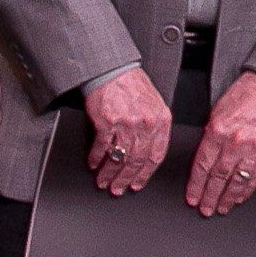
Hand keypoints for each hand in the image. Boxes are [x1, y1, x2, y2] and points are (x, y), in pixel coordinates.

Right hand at [83, 67, 170, 195]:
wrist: (112, 67)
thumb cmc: (132, 84)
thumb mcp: (154, 103)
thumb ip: (155, 126)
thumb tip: (149, 152)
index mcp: (161, 120)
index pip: (156, 156)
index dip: (145, 174)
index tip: (137, 184)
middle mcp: (145, 123)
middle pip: (137, 161)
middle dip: (126, 179)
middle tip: (118, 189)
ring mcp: (126, 123)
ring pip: (119, 158)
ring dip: (109, 173)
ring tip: (103, 181)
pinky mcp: (106, 121)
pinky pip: (102, 147)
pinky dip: (96, 158)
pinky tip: (94, 164)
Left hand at [186, 71, 255, 216]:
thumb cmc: (244, 96)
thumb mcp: (217, 111)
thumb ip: (210, 135)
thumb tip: (203, 158)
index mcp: (219, 130)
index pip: (203, 165)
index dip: (196, 185)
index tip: (192, 197)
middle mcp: (237, 142)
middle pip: (219, 177)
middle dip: (210, 196)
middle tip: (205, 208)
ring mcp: (255, 149)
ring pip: (238, 181)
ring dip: (228, 198)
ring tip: (221, 208)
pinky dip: (246, 190)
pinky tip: (239, 197)